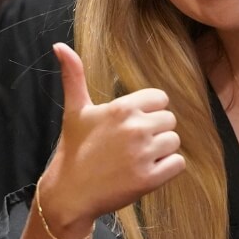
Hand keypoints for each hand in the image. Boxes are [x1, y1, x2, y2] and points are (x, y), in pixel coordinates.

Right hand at [42, 42, 185, 232]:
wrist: (70, 193)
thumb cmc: (74, 149)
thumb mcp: (75, 110)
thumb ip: (74, 75)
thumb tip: (59, 45)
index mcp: (122, 108)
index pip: (160, 99)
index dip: (148, 112)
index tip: (131, 125)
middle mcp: (135, 128)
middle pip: (170, 120)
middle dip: (155, 132)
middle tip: (131, 145)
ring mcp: (143, 154)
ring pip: (174, 142)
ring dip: (161, 151)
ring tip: (137, 158)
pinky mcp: (150, 179)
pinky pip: (178, 164)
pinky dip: (167, 169)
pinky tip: (145, 171)